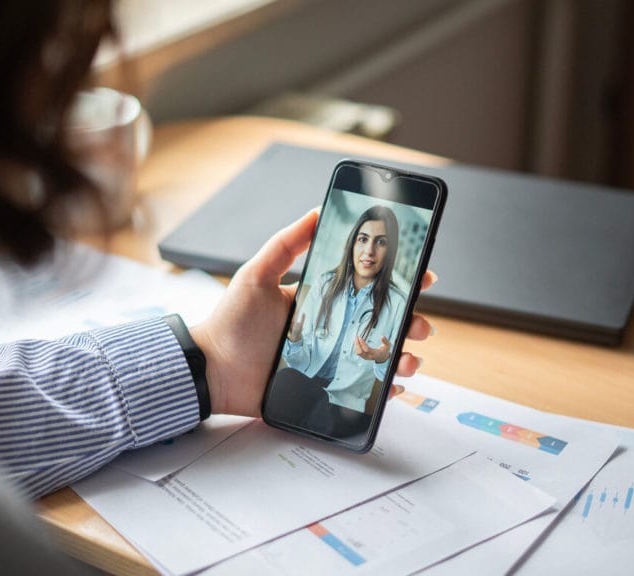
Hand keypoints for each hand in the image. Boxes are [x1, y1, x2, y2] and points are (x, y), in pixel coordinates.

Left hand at [191, 210, 437, 417]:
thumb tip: (317, 211)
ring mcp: (328, 359)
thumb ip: (287, 243)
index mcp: (319, 300)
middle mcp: (329, 328)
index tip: (423, 276)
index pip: (366, 288)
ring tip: (409, 358)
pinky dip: (383, 390)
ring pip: (377, 357)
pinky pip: (361, 390)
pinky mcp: (322, 387)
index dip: (396, 283)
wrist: (211, 370)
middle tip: (421, 325)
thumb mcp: (257, 274)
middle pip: (381, 324)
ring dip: (402, 356)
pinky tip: (394, 386)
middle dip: (410, 323)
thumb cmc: (231, 322)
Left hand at [355, 335, 390, 362]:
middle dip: (357, 344)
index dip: (362, 343)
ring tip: (356, 338)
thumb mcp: (387, 345)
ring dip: (356, 345)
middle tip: (356, 337)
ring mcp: (366, 357)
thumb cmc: (384, 350)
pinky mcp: (363, 357)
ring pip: (358, 353)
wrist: (382, 357)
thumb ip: (385, 341)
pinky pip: (358, 353)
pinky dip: (356, 347)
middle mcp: (370, 356)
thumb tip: (382, 336)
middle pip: (360, 352)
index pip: (367, 350)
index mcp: (375, 354)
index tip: (360, 337)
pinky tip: (357, 342)